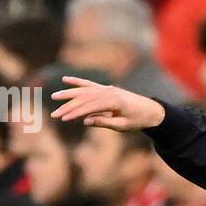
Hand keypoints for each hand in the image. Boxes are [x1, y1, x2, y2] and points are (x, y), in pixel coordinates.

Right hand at [50, 76, 165, 131]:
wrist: (151, 110)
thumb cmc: (138, 120)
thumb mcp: (122, 125)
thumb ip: (104, 122)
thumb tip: (85, 121)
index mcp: (113, 101)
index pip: (89, 107)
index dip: (75, 113)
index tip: (63, 119)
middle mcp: (109, 92)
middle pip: (84, 98)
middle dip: (68, 106)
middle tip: (54, 114)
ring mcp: (107, 88)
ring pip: (84, 90)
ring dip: (68, 93)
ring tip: (54, 96)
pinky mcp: (107, 88)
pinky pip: (90, 84)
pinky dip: (78, 81)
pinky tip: (66, 80)